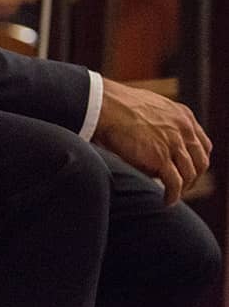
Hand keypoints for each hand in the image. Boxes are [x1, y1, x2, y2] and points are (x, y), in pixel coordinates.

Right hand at [93, 78, 210, 204]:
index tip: (188, 169)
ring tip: (173, 195)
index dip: (197, 160)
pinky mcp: (161, 158)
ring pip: (189, 174)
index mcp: (182, 115)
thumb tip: (154, 133)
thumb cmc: (115, 105)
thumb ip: (159, 120)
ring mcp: (174, 144)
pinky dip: (173, 195)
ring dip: (183, 188)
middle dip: (193, 177)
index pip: (202, 145)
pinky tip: (167, 200)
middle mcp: (183, 129)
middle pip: (200, 162)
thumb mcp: (148, 106)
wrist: (103, 106)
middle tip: (182, 186)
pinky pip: (174, 183)